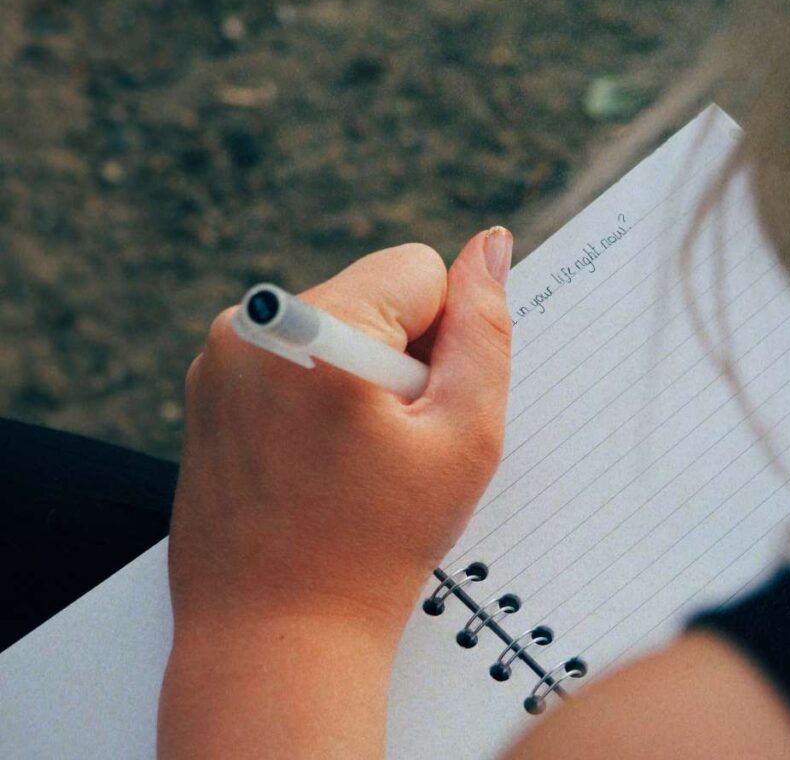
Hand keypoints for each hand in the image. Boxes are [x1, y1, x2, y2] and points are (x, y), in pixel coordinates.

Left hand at [168, 227, 512, 632]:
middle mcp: (252, 324)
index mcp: (316, 325)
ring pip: (335, 325)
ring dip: (359, 379)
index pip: (421, 271)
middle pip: (374, 296)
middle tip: (388, 448)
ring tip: (350, 462)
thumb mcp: (465, 436)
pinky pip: (291, 357)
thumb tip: (489, 245)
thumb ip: (485, 329)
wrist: (275, 636)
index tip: (422, 412)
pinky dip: (317, 396)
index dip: (444, 342)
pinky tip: (316, 463)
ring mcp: (219, 357)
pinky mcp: (207, 388)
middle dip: (400, 359)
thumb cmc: (377, 546)